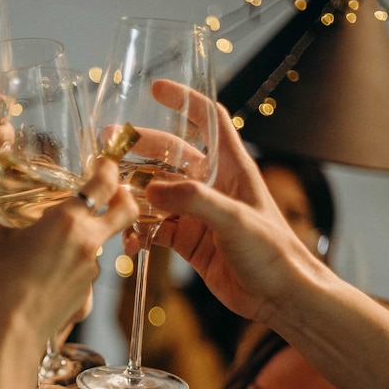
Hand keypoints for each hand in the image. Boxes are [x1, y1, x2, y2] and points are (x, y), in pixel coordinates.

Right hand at [0, 157, 137, 341]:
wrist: (8, 335)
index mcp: (69, 221)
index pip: (105, 182)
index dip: (108, 168)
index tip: (102, 162)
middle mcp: (89, 243)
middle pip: (126, 211)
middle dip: (122, 197)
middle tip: (107, 190)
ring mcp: (93, 271)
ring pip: (103, 242)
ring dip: (88, 235)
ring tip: (55, 240)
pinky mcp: (88, 295)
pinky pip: (87, 270)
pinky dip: (74, 265)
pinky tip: (47, 271)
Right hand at [131, 79, 323, 323]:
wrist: (280, 297)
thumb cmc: (273, 253)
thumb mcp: (235, 220)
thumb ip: (194, 202)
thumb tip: (151, 191)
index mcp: (232, 168)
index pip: (209, 121)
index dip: (185, 101)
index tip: (157, 90)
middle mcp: (213, 186)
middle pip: (170, 155)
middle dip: (140, 148)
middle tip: (108, 145)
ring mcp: (198, 213)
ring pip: (157, 193)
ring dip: (134, 193)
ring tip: (110, 195)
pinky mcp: (189, 240)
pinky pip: (155, 228)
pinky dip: (139, 232)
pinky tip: (129, 240)